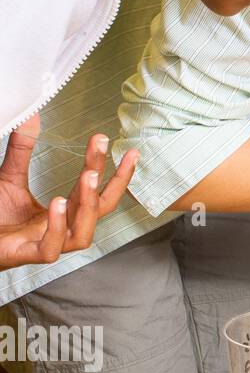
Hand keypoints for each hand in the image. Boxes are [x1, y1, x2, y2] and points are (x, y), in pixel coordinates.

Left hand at [0, 116, 138, 268]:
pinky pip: (52, 247)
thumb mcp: (9, 177)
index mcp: (65, 212)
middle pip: (100, 209)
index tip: (115, 144)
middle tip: (115, 152)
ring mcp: (48, 244)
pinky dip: (58, 226)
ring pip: (83, 233)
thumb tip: (31, 118)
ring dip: (89, 204)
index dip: (111, 169)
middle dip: (114, 181)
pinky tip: (58, 203)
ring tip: (88, 176)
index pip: (95, 191)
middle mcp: (64, 229)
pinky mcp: (28, 254)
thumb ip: (22, 150)